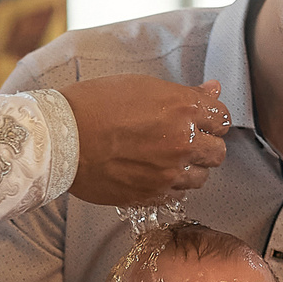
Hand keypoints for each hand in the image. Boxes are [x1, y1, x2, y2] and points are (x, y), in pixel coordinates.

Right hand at [59, 76, 229, 205]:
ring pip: (201, 177)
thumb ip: (184, 93)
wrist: (60, 138)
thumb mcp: (142, 86)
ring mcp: (169, 173)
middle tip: (184, 141)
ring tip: (166, 159)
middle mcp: (183, 142)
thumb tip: (214, 90)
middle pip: (218, 152)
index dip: (211, 119)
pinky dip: (171, 185)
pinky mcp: (152, 195)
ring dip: (190, 168)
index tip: (200, 120)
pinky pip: (178, 194)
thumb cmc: (95, 104)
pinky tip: (153, 173)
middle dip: (206, 146)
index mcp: (183, 108)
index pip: (222, 118)